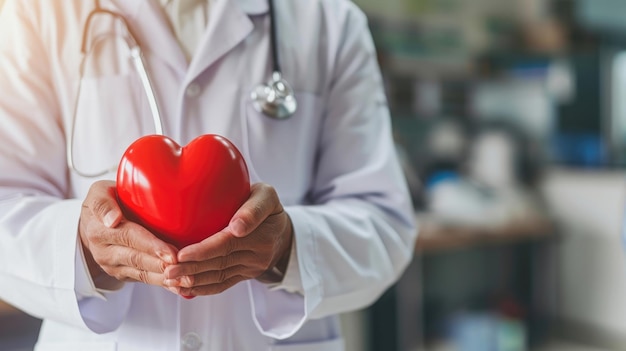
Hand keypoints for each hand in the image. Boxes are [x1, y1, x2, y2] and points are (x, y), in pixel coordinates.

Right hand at [79, 180, 178, 289]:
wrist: (92, 224)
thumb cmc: (106, 202)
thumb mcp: (98, 194)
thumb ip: (104, 204)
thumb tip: (113, 220)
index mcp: (99, 231)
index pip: (130, 238)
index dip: (152, 246)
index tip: (171, 253)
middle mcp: (105, 252)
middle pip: (138, 259)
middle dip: (163, 265)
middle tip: (185, 268)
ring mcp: (113, 266)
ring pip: (142, 273)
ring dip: (166, 278)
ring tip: (187, 280)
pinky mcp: (123, 274)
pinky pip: (144, 279)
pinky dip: (163, 283)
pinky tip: (179, 286)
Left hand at [163, 183, 293, 296]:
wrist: (283, 230)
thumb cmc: (268, 206)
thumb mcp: (266, 196)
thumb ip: (254, 208)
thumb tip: (237, 227)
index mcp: (262, 232)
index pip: (227, 243)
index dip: (203, 250)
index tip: (181, 254)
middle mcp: (258, 253)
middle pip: (220, 262)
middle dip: (191, 268)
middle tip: (168, 270)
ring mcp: (252, 267)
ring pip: (219, 275)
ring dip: (194, 280)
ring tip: (171, 280)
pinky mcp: (246, 275)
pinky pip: (224, 284)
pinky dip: (204, 288)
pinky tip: (186, 289)